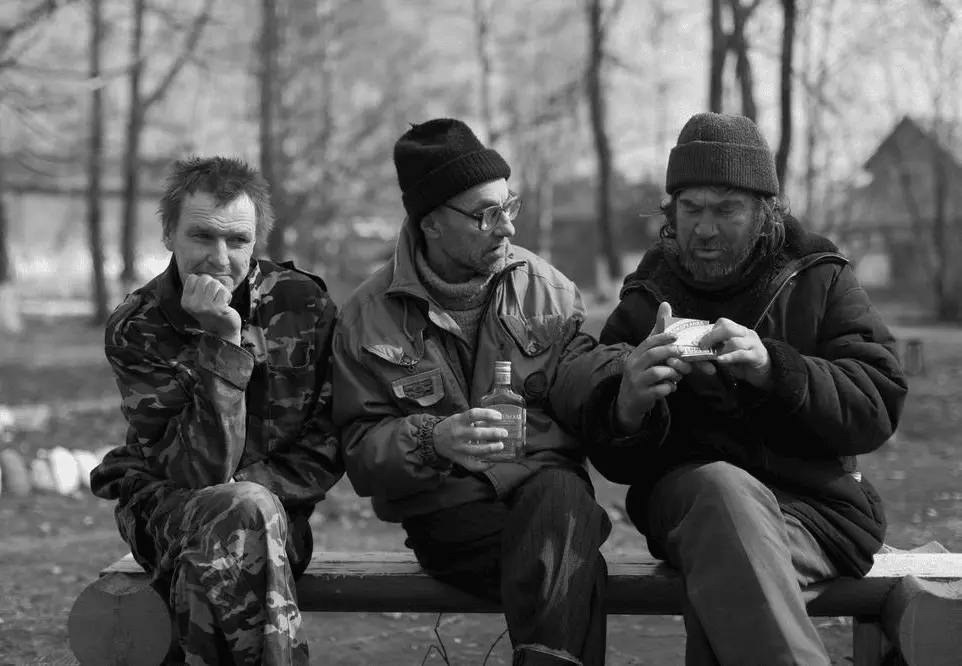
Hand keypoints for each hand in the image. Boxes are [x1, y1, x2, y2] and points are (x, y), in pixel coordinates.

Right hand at [181, 273, 241, 343]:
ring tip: (220, 300)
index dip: (202, 282)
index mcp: (186, 301)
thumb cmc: (211, 311)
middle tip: (215, 296)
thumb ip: (196, 287)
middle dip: (213, 284)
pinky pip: (224, 291)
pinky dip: (227, 296)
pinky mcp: (218, 309)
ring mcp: (206, 307)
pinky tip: (225, 304)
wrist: (222, 330)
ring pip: (215, 284)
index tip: (206, 293)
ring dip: (221, 290)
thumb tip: (195, 273)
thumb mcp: (198, 300)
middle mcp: (193, 304)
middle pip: (205, 278)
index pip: (192, 277)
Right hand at [432, 408, 508, 471]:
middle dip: (493, 433)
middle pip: (477, 434)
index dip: (487, 414)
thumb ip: (475, 420)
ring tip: (501, 446)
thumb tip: (496, 421)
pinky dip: (484, 466)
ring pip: (476, 451)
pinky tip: (493, 462)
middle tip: (504, 433)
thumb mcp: (460, 418)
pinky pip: (472, 465)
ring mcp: (458, 448)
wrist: (435, 440)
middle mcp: (457, 434)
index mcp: (458, 421)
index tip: (499, 416)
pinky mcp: (459, 459)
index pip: (473, 414)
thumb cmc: (452, 426)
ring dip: (491, 449)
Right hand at [615, 302, 692, 431]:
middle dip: (670, 352)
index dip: (663, 337)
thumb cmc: (642, 373)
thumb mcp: (647, 353)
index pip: (648, 342)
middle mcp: (633, 366)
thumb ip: (657, 332)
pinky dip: (669, 388)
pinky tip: (671, 387)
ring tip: (678, 376)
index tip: (677, 337)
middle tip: (683, 353)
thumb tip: (665, 304)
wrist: (628, 402)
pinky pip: (660, 390)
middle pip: (652, 355)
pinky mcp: (642, 396)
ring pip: (657, 373)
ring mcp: (636, 382)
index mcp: (635, 354)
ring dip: (673, 373)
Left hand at [699, 317, 771, 387]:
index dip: (710, 331)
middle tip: (702, 346)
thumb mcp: (729, 356)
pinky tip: (721, 360)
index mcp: (739, 331)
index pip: (724, 323)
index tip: (701, 341)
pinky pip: (741, 354)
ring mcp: (753, 344)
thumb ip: (718, 352)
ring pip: (734, 341)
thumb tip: (702, 352)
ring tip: (715, 357)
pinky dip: (729, 357)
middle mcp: (747, 334)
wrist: (767, 374)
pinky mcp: (757, 355)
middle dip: (712, 337)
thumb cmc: (745, 364)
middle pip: (727, 328)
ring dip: (721, 350)